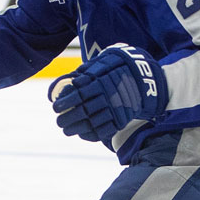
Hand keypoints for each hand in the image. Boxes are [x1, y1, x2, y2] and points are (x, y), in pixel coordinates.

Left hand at [49, 44, 167, 142]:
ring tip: (67, 130)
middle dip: (67, 118)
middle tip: (59, 121)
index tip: (55, 107)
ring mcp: (116, 109)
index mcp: (100, 82)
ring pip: (92, 123)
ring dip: (77, 128)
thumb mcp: (101, 64)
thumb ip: (84, 72)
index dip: (65, 102)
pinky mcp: (122, 119)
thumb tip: (65, 81)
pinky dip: (92, 134)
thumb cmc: (118, 69)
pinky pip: (105, 130)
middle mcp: (107, 96)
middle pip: (83, 111)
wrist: (144, 77)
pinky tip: (83, 134)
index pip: (77, 95)